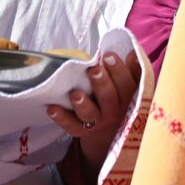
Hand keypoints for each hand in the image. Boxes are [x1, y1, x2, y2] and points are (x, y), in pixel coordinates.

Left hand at [48, 51, 141, 169]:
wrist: (109, 129)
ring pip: (90, 115)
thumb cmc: (117, 97)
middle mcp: (114, 111)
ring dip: (82, 104)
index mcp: (127, 97)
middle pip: (109, 98)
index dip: (118, 69)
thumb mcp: (127, 85)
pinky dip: (61, 118)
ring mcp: (97, 122)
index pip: (126, 83)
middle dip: (101, 83)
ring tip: (74, 93)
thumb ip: (130, 70)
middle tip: (93, 70)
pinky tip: (52, 108)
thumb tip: (132, 53)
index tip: (108, 55)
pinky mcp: (81, 131)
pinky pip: (71, 126)